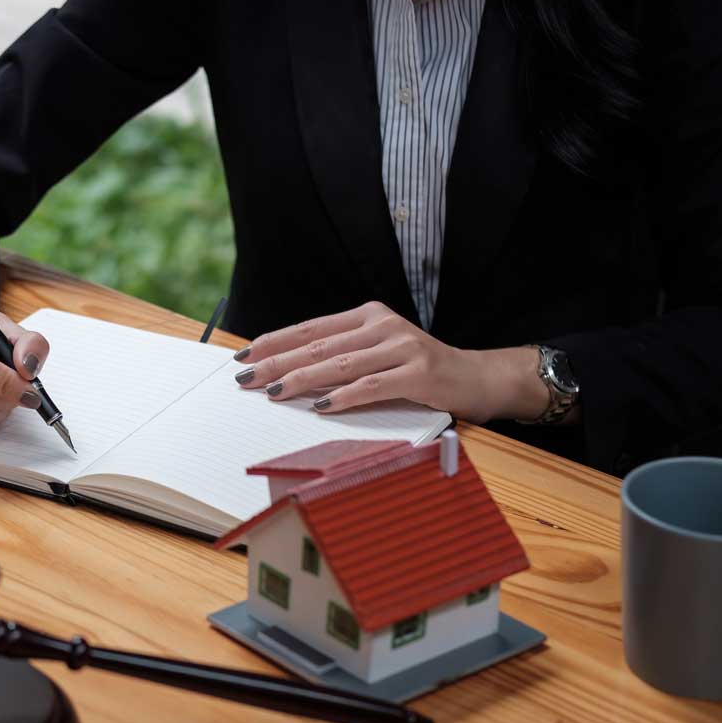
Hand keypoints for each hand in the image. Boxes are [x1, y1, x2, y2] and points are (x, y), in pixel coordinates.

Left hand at [233, 301, 549, 421]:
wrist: (477, 378)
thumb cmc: (421, 372)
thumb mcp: (380, 354)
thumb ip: (343, 358)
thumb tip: (288, 375)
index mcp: (369, 316)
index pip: (311, 329)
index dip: (275, 341)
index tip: (244, 355)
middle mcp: (383, 325)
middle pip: (318, 346)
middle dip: (277, 362)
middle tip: (245, 378)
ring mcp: (402, 347)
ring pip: (340, 364)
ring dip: (302, 380)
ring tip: (273, 391)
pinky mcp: (418, 373)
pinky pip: (372, 385)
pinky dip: (345, 397)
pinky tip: (322, 406)